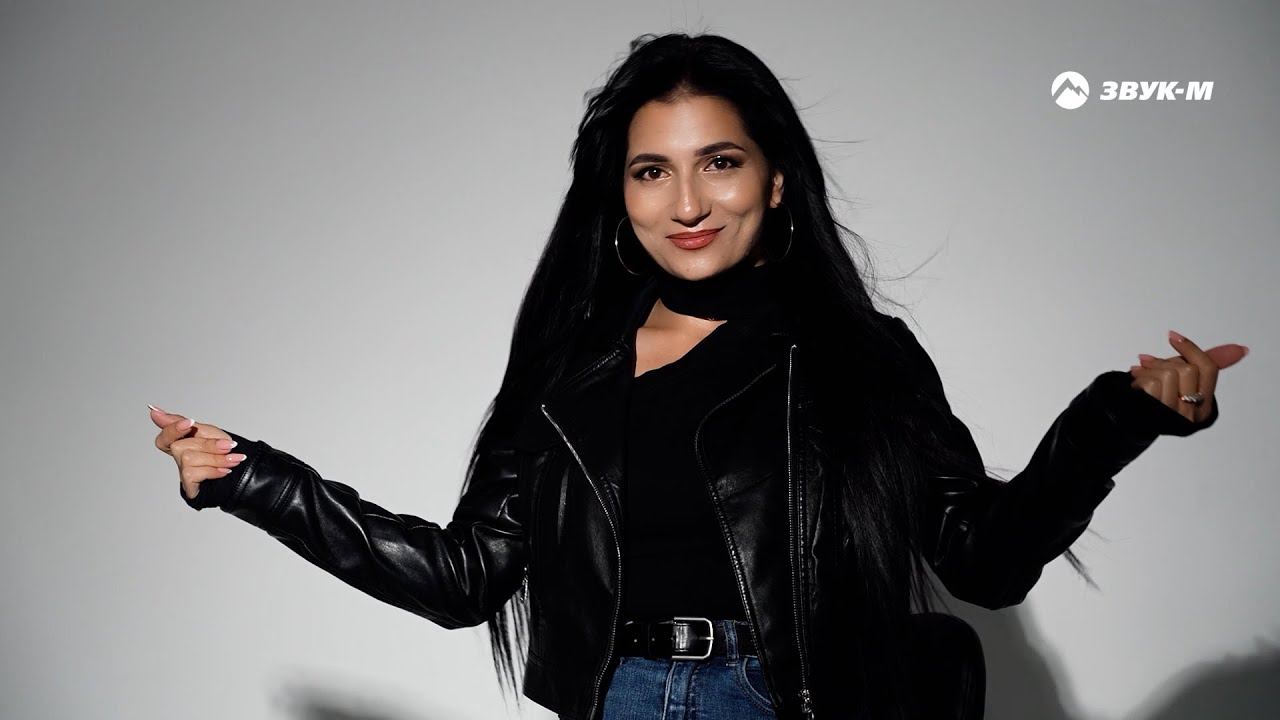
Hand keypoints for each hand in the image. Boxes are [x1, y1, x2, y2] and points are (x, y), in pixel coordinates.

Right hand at [148, 405, 243, 500]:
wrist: (241, 472)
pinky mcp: (188, 484)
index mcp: (181, 441)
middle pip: (180, 446)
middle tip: (229, 446)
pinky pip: (192, 474)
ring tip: (233, 459)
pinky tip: (224, 470)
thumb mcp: (207, 431)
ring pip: (188, 459)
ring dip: (217, 459)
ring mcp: (183, 470)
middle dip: (209, 445)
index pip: (165, 435)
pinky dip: (213, 471)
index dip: (173, 429)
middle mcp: (179, 456)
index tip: (189, 422)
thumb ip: (182, 422)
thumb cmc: (221, 451)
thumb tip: (153, 410)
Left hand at [1128, 330, 1247, 423]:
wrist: (1129, 418)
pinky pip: (1151, 384)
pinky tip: (1135, 386)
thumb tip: (1241, 349)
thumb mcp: (1183, 379)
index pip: (1208, 367)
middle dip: (1163, 361)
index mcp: (1205, 405)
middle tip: (1147, 363)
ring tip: (1139, 376)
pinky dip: (1138, 380)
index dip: (1190, 348)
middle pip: (1187, 369)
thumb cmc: (1159, 396)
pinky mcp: (1155, 415)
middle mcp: (1193, 414)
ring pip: (1168, 374)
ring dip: (1147, 370)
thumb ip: (1208, 363)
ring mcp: (1174, 416)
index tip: (1172, 336)